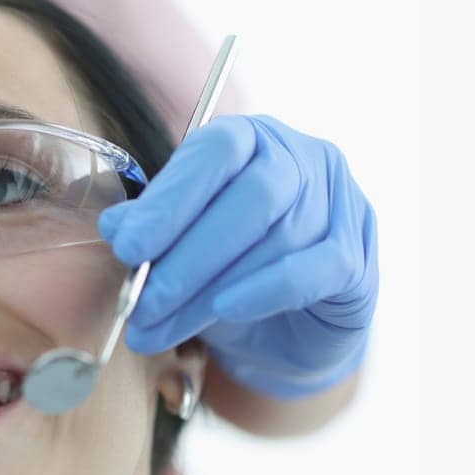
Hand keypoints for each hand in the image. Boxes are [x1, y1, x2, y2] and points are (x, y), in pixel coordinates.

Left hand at [97, 114, 378, 398]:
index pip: (214, 152)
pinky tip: (225, 311)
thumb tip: (116, 225)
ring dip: (211, 287)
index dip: (169, 200)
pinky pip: (316, 268)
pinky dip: (265, 290)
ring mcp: (340, 204)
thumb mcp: (178, 247)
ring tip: (161, 325)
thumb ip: (151, 228)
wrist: (286, 334)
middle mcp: (302, 159)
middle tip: (142, 302)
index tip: (128, 248)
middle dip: (187, 255)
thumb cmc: (225, 275)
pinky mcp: (358, 258)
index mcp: (251, 139)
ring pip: (278, 237)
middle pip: (249, 197)